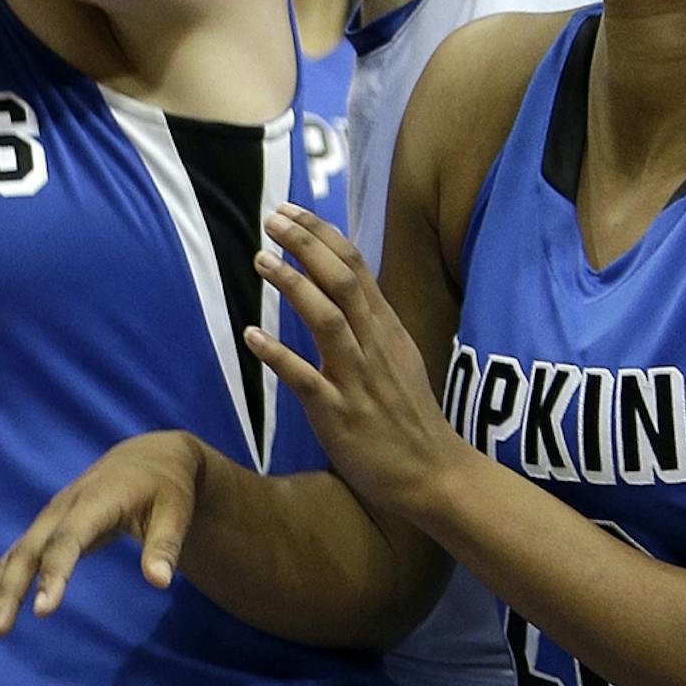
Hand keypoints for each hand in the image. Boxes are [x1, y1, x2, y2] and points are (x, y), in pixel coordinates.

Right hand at [0, 430, 200, 641]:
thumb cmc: (165, 488)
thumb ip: (165, 546)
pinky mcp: (42, 532)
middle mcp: (61, 509)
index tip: (42, 611)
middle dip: (7, 592)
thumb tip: (160, 582)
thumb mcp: (176, 512)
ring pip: (10, 560)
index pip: (68, 540)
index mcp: (94, 501)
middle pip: (27, 553)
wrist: (145, 458)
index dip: (54, 573)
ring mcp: (47, 520)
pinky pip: (12, 563)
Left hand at [246, 203, 460, 512]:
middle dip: (307, 245)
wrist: (433, 473)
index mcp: (386, 328)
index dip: (322, 235)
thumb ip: (370, 321)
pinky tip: (252, 336)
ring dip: (293, 286)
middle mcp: (374, 345)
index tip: (292, 211)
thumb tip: (343, 285)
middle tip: (273, 218)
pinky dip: (279, 356)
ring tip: (261, 260)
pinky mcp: (340, 415)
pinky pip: (307, 380)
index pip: (356, 266)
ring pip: (328, 321)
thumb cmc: (407, 415)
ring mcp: (358, 380)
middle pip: (343, 281)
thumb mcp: (397, 356)